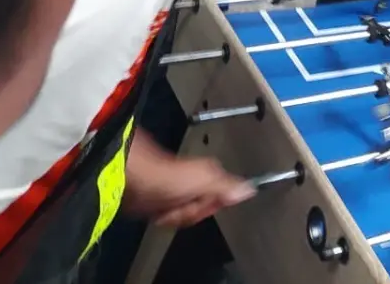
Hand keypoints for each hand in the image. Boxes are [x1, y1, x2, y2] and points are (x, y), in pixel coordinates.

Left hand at [125, 153, 252, 228]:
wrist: (137, 181)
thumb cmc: (170, 179)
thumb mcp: (205, 181)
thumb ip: (228, 187)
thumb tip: (252, 189)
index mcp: (210, 173)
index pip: (221, 199)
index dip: (210, 205)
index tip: (201, 203)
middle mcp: (196, 180)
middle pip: (203, 207)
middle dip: (191, 211)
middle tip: (181, 205)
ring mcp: (179, 190)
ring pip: (187, 213)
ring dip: (176, 215)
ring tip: (167, 207)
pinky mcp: (164, 199)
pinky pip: (172, 215)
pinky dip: (165, 216)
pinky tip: (159, 211)